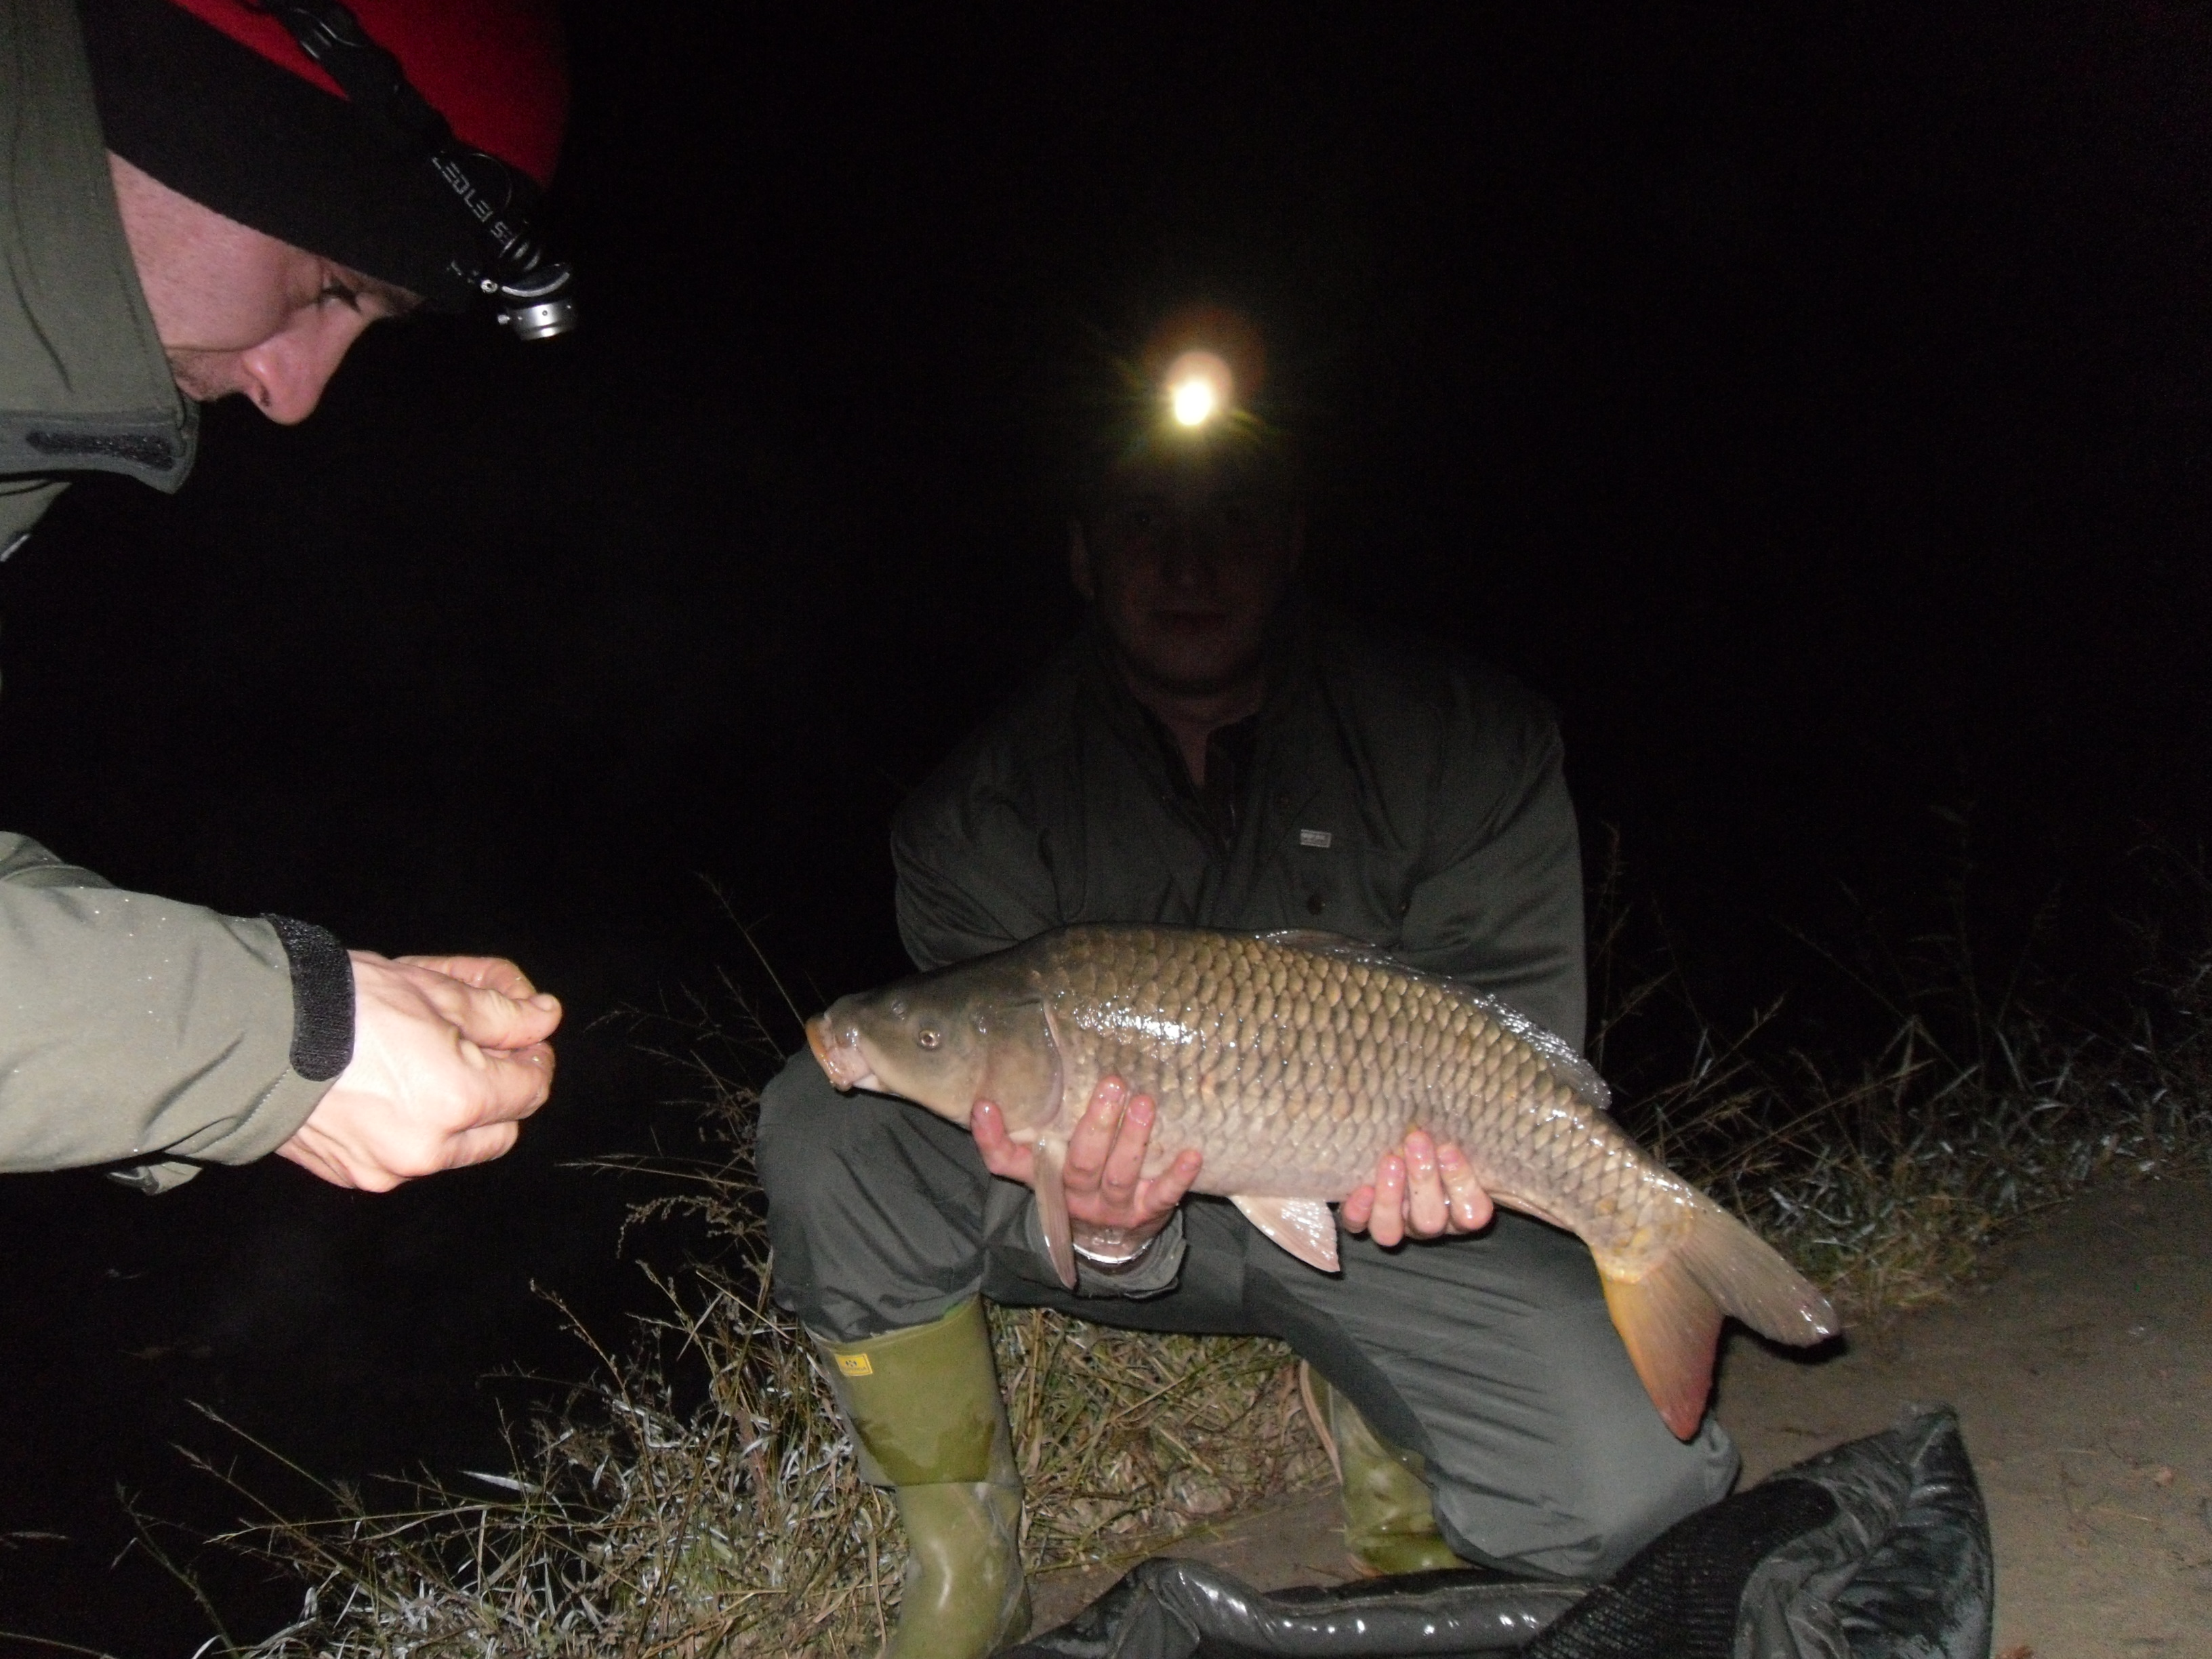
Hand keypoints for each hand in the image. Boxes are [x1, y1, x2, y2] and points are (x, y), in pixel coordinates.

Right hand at [275, 953, 560, 1191]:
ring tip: (429, 1065)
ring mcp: (388, 1168)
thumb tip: (544, 1018)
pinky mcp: (353, 1174)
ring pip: (456, 1149)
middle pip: (501, 1129)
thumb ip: (502, 1013)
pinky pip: (406, 1158)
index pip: (530, 1089)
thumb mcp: (436, 992)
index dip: (533, 1057)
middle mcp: (429, 1147)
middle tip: (482, 1050)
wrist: (252, 1035)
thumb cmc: (344, 1006)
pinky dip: (413, 1128)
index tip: (524, 1035)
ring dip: (459, 1114)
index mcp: (459, 1100)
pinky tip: (390, 1088)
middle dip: (500, 1091)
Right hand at [972, 1076, 1202, 1253]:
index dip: (991, 1137)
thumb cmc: (1082, 1176)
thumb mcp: (1055, 1153)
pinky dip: (1177, 1177)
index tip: (986, 1104)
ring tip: (1144, 1103)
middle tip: (1112, 1084)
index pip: (1005, 1161)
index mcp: (1043, 1176)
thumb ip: (1044, 1118)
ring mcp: (1111, 1208)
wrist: (1113, 1238)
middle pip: (1080, 1164)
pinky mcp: (1147, 1215)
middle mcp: (1074, 1196)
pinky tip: (1191, 1154)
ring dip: (1133, 1140)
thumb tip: (1034, 1061)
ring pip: (1120, 1176)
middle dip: (1097, 1125)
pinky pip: (1163, 1197)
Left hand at [1337, 1129, 1491, 1246]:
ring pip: (1392, 1230)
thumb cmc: (1433, 1136)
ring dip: (1390, 1197)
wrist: (1395, 1142)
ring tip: (1390, 1161)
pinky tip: (1362, 1188)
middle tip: (1417, 1140)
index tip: (1448, 1148)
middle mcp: (1430, 1221)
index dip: (1462, 1184)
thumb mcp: (1449, 1133)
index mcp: (1460, 1207)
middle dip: (1423, 1179)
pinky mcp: (1364, 1221)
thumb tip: (1462, 1096)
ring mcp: (1396, 1225)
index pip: (1472, 1211)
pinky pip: (1357, 1226)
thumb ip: (1455, 1129)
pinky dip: (1359, 1210)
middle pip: (1431, 1219)